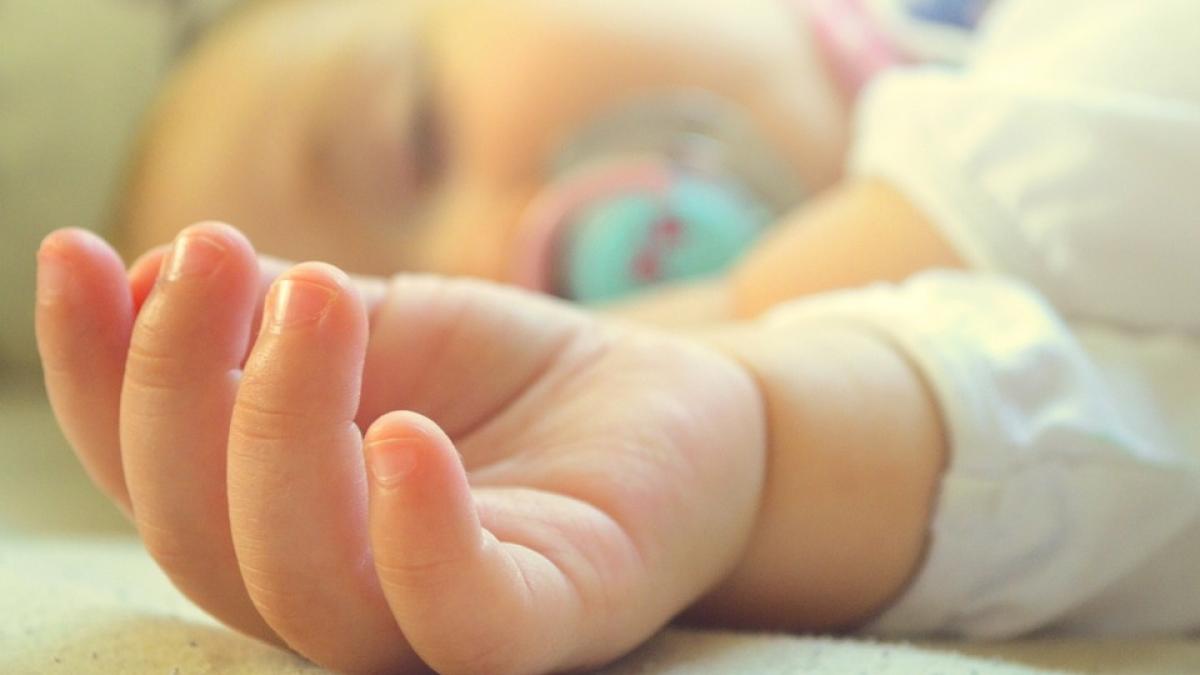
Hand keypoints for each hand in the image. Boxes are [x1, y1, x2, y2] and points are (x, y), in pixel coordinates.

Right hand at [35, 223, 765, 673]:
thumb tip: (143, 274)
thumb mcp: (384, 326)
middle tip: (220, 253)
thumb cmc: (513, 378)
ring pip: (302, 583)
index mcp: (280, 523)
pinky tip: (402, 434)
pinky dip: (417, 535)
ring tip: (311, 299)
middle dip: (184, 390)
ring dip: (279, 428)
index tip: (74, 255)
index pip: (153, 475)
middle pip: (204, 540)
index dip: (97, 375)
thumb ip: (272, 322)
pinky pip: (461, 618)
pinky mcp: (547, 620)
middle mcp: (339, 591)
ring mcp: (437, 621)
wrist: (675, 403)